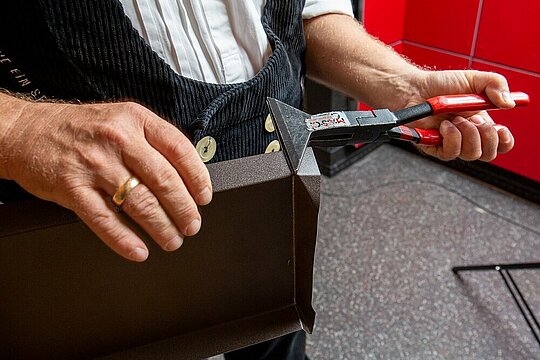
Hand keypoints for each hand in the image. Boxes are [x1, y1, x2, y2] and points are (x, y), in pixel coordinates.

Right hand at [0, 97, 211, 261]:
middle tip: (192, 225)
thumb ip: (152, 141)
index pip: (179, 149)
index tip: (205, 197)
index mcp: (135, 120)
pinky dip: (124, 240)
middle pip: (164, 180)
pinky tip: (138, 250)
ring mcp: (94, 164)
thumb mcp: (121, 119)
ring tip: (173, 240)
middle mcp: (118, 139)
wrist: (26, 130)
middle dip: (184, 209)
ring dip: (162, 227)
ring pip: (139, 203)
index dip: (198, 177)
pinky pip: (104, 220)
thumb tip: (187, 174)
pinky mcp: (72, 188)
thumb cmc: (79, 128)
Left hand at [401, 70, 515, 160]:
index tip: (501, 130)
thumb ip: (495, 84)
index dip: (504, 142)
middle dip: (487, 137)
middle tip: (475, 119)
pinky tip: (445, 125)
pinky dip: (451, 137)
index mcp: (481, 124)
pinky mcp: (435, 147)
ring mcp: (451, 143)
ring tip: (456, 118)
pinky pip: (450, 153)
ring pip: (471, 154)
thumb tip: (509, 103)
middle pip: (488, 154)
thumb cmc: (441, 85)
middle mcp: (467, 137)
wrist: (415, 88)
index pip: (500, 144)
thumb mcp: (474, 79)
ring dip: (468, 134)